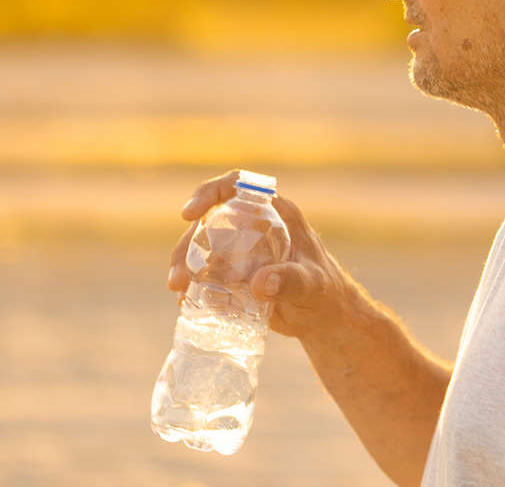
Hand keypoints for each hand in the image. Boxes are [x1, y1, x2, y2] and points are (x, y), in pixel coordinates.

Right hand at [167, 170, 354, 339]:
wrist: (326, 317)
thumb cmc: (326, 293)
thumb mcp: (312, 285)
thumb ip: (292, 281)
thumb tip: (259, 283)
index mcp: (276, 214)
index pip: (239, 186)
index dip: (210, 192)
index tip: (189, 213)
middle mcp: (255, 226)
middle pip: (210, 221)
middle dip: (187, 244)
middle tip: (178, 278)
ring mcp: (243, 250)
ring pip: (203, 246)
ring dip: (185, 265)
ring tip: (178, 292)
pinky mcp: (235, 274)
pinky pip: (206, 272)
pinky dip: (192, 284)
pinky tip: (184, 302)